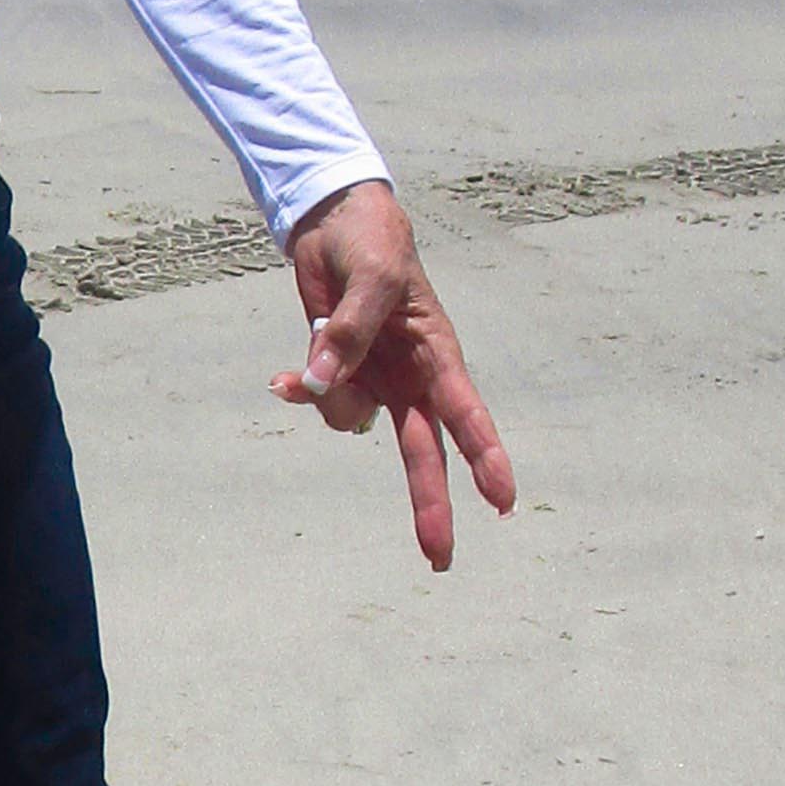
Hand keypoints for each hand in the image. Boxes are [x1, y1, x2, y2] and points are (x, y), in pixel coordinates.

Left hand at [272, 180, 515, 570]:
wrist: (337, 227)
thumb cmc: (374, 246)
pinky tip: (281, 379)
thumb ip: (349, 331)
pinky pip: (317, 400)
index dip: (483, 457)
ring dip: (331, 395)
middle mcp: (411, 380)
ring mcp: (375, 381)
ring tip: (323, 334)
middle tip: (437, 559)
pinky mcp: (340, 375)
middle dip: (430, 504)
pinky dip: (297, 388)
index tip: (502, 501)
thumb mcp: (371, 277)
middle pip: (423, 453)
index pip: (464, 413)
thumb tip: (321, 382)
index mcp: (437, 356)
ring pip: (350, 420)